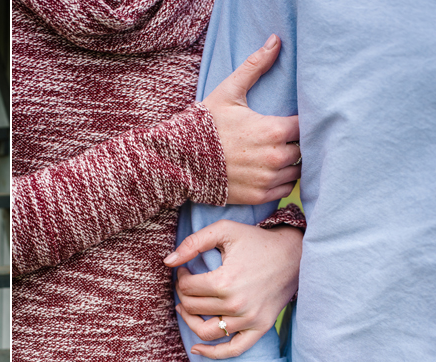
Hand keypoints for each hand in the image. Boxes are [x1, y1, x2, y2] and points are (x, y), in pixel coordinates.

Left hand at [165, 220, 301, 358]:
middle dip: (183, 295)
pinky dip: (213, 353)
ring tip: (186, 308)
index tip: (185, 271)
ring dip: (189, 320)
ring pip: (205, 331)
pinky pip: (233, 350)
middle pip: (193, 308)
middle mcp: (236, 305)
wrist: (294, 254)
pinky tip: (196, 349)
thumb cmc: (256, 241)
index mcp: (225, 282)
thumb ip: (193, 243)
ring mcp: (249, 320)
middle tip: (187, 284)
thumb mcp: (224, 231)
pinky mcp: (260, 328)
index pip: (186, 288)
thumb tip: (168, 262)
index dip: (181, 278)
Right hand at [203, 34, 300, 204]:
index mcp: (274, 129)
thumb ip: (255, 67)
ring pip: (297, 171)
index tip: (290, 122)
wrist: (180, 161)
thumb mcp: (229, 93)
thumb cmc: (205, 126)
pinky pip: (285, 190)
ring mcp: (267, 179)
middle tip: (281, 139)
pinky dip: (282, 182)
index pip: (306, 126)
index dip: (300, 123)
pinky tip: (270, 172)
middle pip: (304, 150)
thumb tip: (275, 41)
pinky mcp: (258, 196)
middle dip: (295, 143)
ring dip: (290, 164)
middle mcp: (275, 156)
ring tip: (275, 156)